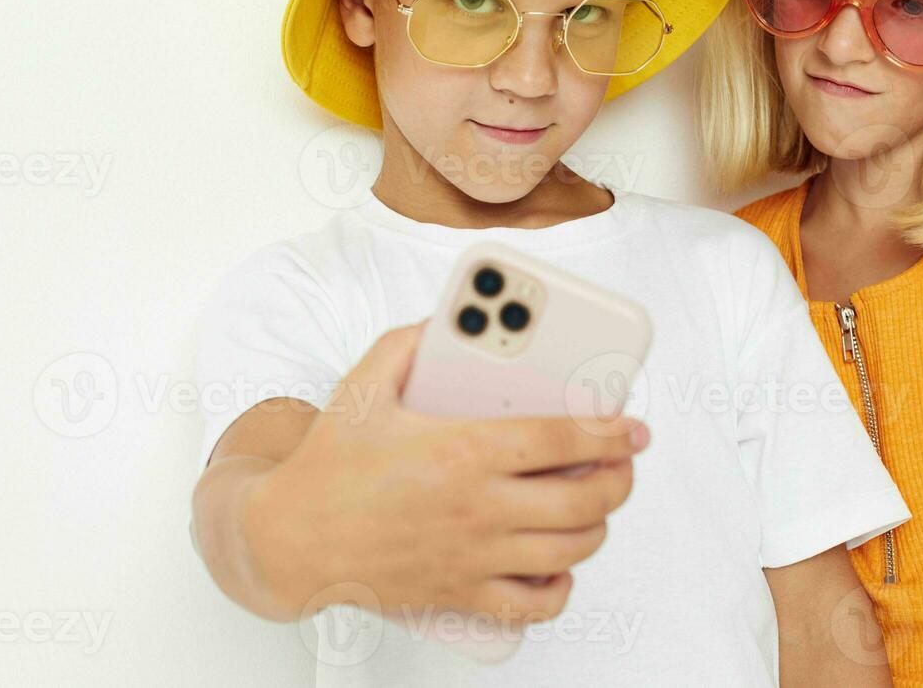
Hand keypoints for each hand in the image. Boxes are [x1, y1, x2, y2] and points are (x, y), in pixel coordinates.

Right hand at [243, 323, 649, 625]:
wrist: (288, 540)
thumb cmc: (329, 464)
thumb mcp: (365, 385)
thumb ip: (411, 342)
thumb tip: (449, 317)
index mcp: (463, 450)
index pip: (563, 439)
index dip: (611, 431)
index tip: (633, 426)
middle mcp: (477, 508)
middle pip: (583, 498)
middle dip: (619, 478)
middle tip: (622, 462)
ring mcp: (473, 556)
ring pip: (570, 549)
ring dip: (597, 524)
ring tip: (596, 502)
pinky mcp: (461, 594)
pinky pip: (532, 604)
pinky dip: (559, 588)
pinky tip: (558, 564)